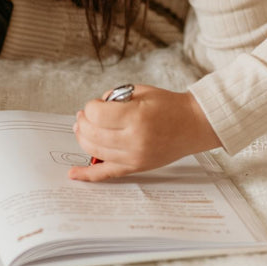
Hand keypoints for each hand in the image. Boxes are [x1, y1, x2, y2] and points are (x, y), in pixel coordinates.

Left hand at [69, 85, 222, 181]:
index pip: (96, 114)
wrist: (193, 125)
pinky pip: (107, 174)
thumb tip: (92, 111)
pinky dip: (88, 174)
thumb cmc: (169, 106)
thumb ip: (114, 97)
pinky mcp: (136, 168)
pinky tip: (73, 173)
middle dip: (83, 121)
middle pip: (92, 133)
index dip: (90, 107)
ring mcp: (134, 157)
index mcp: (136, 117)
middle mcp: (134, 140)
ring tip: (83, 128)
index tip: (95, 104)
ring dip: (83, 138)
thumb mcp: (140, 91)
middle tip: (84, 115)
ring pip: (94, 151)